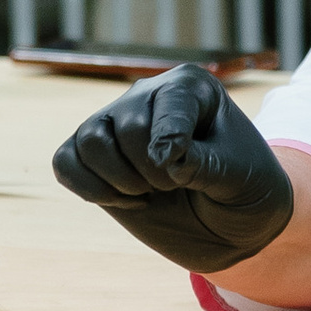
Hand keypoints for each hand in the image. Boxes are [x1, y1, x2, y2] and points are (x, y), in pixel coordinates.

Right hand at [50, 63, 296, 273]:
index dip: (169, 142)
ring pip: (89, 139)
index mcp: (190, 87)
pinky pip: (64, 161)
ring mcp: (117, 125)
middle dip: (150, 169)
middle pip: (125, 125)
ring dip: (118, 179)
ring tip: (150, 193)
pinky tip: (126, 201)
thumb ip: (203, 163)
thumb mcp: (239, 176)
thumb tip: (162, 156)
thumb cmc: (245, 189)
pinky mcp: (95, 159)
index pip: (166, 105)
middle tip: (177, 186)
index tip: (180, 173)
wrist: (233, 223)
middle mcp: (148, 96)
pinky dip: (88, 187)